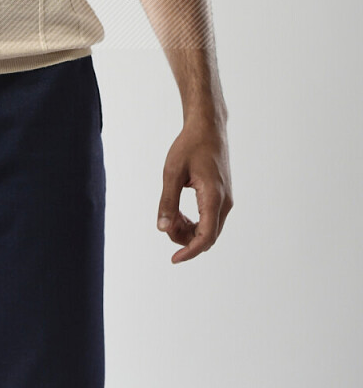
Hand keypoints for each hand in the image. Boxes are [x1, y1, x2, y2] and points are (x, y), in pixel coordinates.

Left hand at [157, 116, 232, 262]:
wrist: (208, 128)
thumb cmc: (189, 146)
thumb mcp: (172, 172)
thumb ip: (167, 201)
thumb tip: (161, 228)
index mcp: (214, 197)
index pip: (206, 237)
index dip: (190, 251)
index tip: (174, 259)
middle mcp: (225, 202)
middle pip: (208, 237)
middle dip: (185, 239)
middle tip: (165, 224)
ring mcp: (226, 200)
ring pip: (209, 230)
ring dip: (189, 231)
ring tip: (170, 217)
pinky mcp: (223, 196)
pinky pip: (210, 219)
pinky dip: (195, 223)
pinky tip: (179, 214)